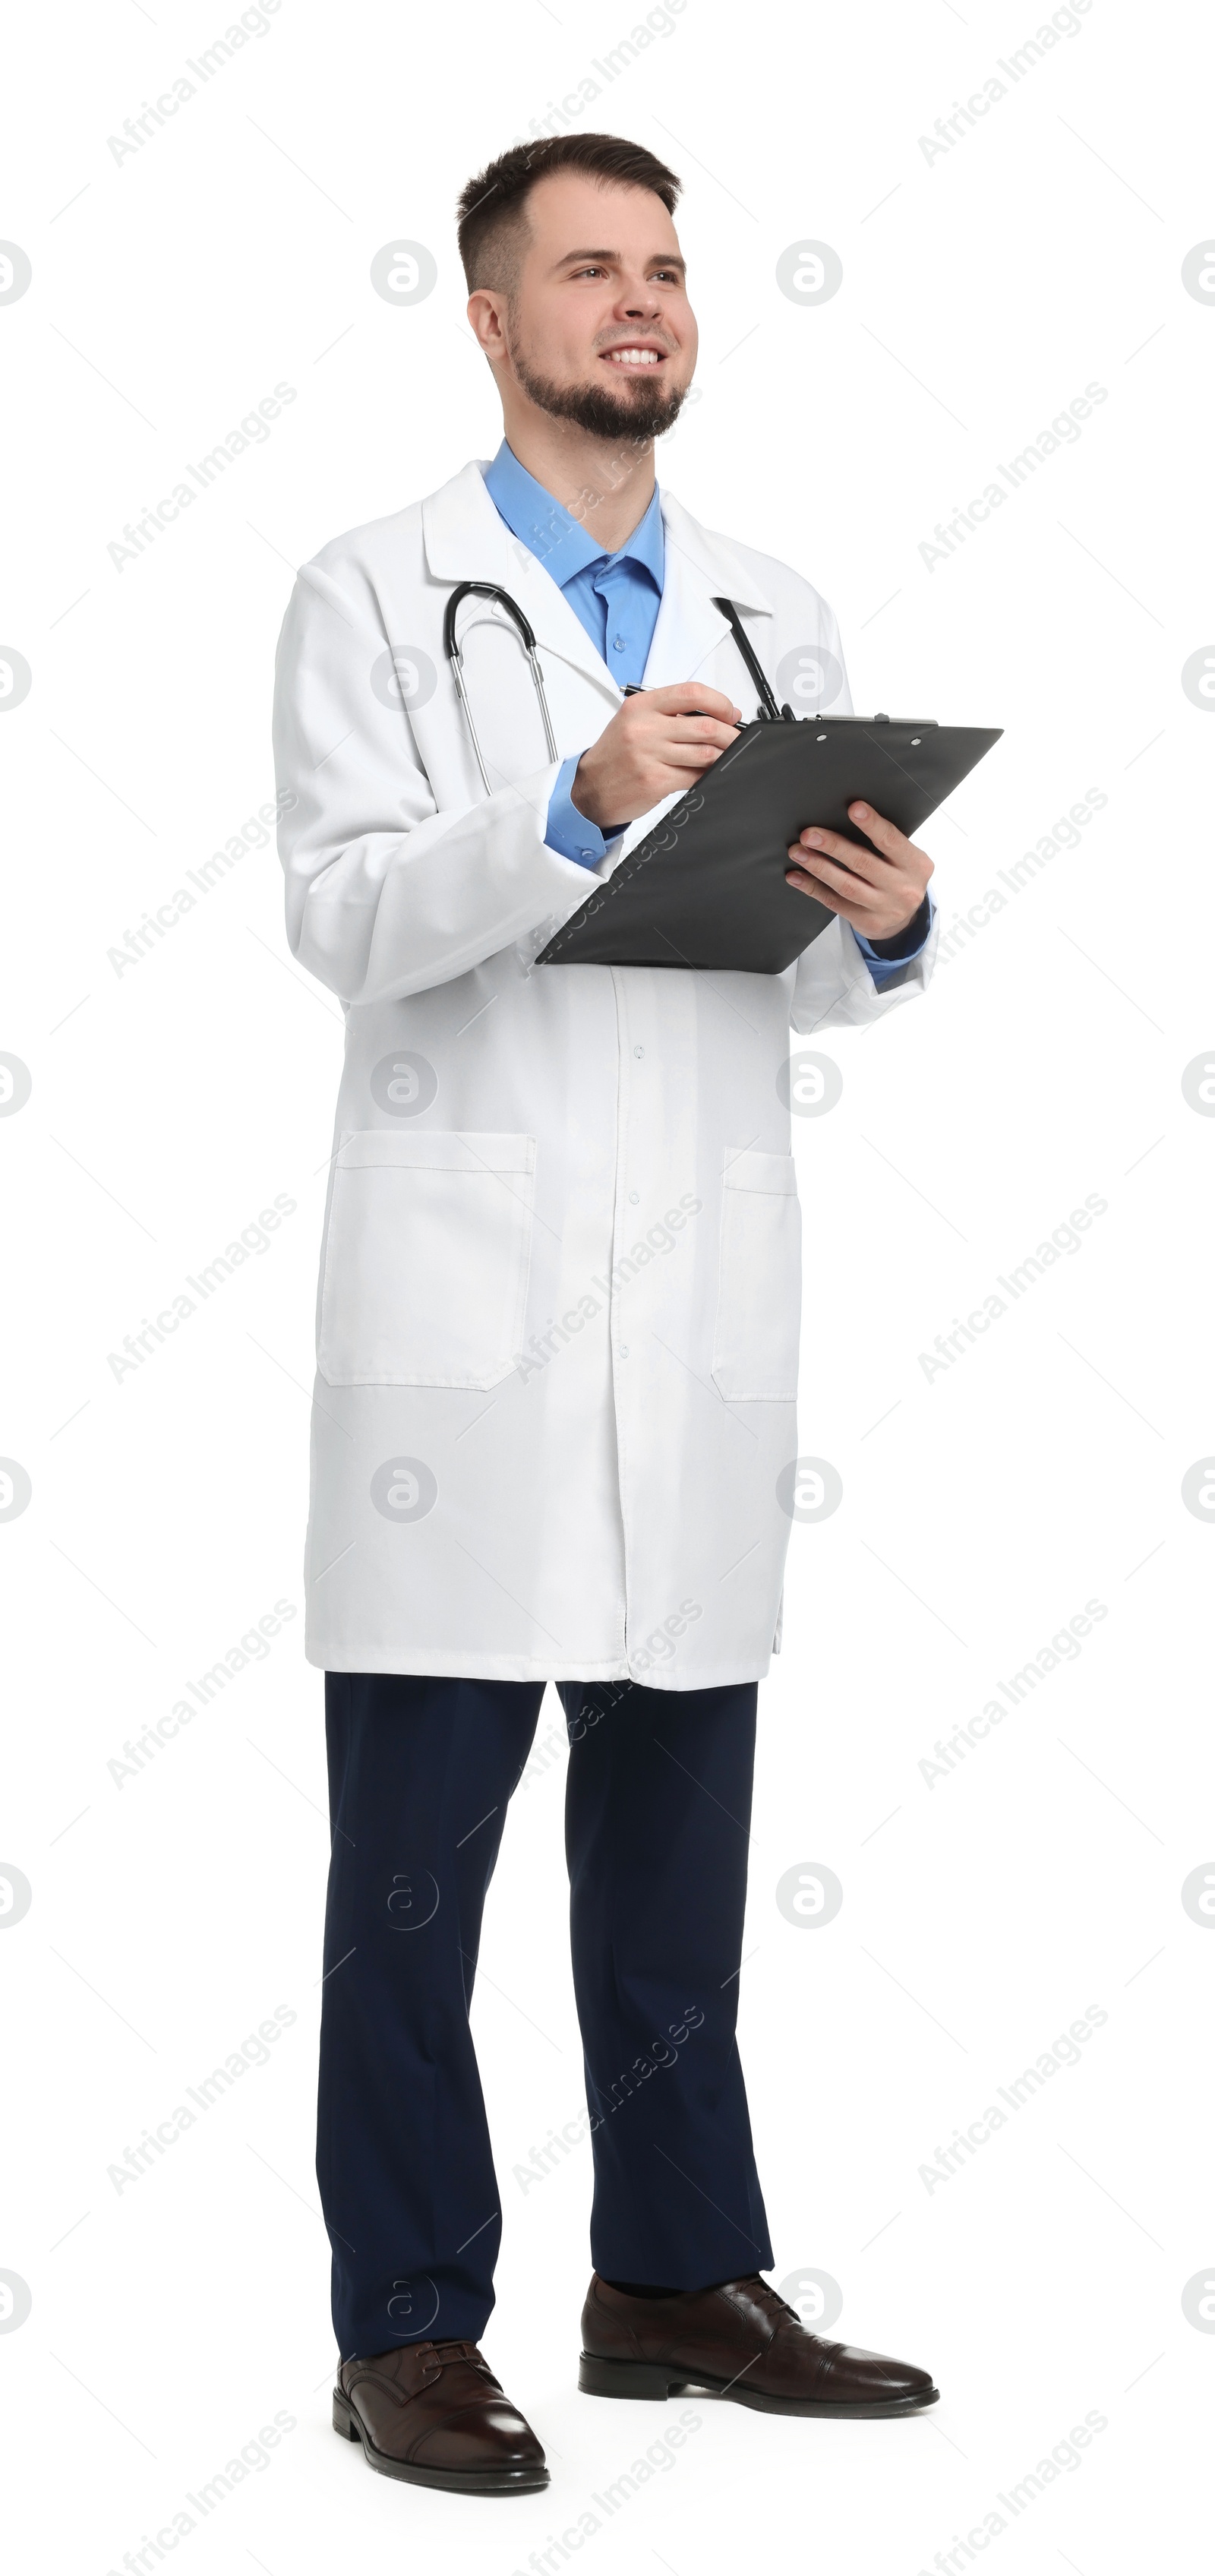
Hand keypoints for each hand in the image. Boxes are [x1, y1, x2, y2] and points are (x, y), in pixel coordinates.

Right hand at [571, 683, 741, 828]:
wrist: (590, 789)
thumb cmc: (615, 755)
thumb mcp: (634, 721)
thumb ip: (670, 714)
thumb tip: (716, 714)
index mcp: (642, 706)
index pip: (691, 693)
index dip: (719, 702)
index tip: (729, 713)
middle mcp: (645, 728)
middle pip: (705, 726)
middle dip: (730, 734)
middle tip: (735, 738)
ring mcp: (650, 755)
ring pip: (705, 753)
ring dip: (723, 756)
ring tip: (725, 756)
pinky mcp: (655, 781)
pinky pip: (695, 776)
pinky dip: (708, 775)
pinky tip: (708, 773)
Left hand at [785, 802, 932, 939]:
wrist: (906, 919)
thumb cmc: (899, 876)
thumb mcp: (904, 858)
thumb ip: (884, 842)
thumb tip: (847, 815)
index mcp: (915, 864)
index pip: (891, 840)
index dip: (872, 824)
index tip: (853, 808)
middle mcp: (902, 887)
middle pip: (863, 863)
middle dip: (833, 846)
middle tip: (809, 835)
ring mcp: (884, 907)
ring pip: (846, 885)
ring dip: (818, 867)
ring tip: (798, 852)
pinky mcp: (867, 922)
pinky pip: (834, 903)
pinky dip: (813, 888)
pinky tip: (797, 876)